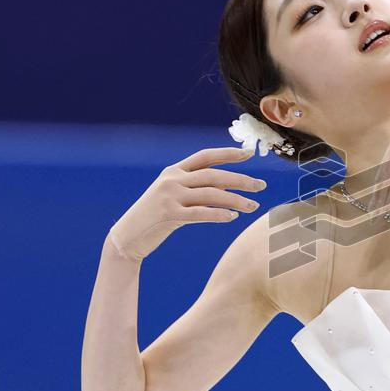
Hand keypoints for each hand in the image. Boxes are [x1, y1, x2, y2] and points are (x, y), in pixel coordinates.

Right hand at [107, 147, 267, 262]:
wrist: (127, 237)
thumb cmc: (156, 217)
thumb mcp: (176, 197)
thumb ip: (200, 189)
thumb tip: (232, 186)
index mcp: (174, 171)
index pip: (205, 156)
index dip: (228, 153)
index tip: (249, 153)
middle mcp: (172, 180)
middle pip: (214, 175)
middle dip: (241, 179)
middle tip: (261, 185)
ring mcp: (169, 196)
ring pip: (211, 194)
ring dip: (236, 200)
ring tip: (253, 206)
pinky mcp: (168, 215)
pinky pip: (200, 213)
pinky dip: (218, 215)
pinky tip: (233, 217)